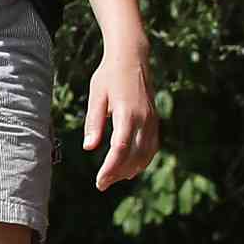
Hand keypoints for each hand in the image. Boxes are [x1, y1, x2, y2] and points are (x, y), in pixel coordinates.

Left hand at [85, 42, 160, 189]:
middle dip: (118, 173)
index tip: (100, 181)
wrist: (132, 58)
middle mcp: (144, 119)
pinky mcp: (155, 120)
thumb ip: (93, 122)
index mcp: (128, 113)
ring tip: (114, 178)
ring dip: (132, 169)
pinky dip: (142, 159)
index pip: (120, 149)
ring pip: (146, 153)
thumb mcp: (96, 96)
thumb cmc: (108, 76)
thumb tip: (89, 148)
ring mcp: (152, 120)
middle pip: (134, 155)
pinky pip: (152, 145)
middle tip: (102, 184)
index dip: (110, 168)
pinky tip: (130, 167)